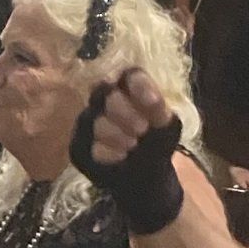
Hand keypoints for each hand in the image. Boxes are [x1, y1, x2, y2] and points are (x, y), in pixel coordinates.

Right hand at [69, 70, 184, 235]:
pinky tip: (121, 157)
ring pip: (97, 121)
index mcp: (129, 88)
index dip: (140, 86)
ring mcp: (90, 122)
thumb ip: (161, 111)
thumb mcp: (167, 125)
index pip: (130, 75)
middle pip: (106, 93)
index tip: (153, 102)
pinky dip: (108, 152)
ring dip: (117, 134)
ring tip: (133, 145)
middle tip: (142, 129)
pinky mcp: (81, 145)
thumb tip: (154, 101)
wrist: (146, 172)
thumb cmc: (156, 139)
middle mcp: (106, 99)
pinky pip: (90, 145)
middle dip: (125, 112)